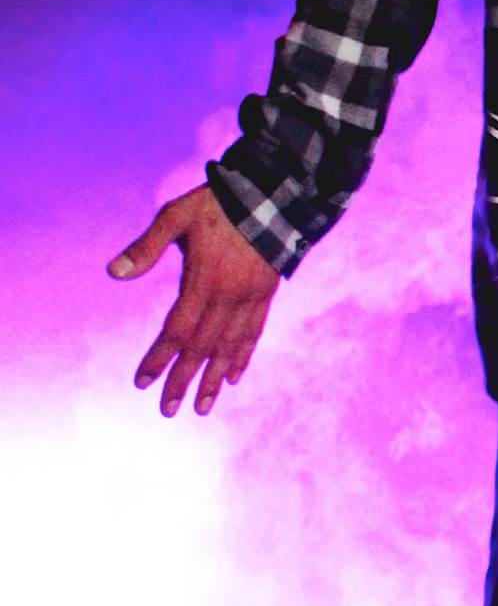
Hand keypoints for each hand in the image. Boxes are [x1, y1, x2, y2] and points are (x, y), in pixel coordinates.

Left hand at [107, 183, 280, 418]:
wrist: (275, 195)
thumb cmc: (220, 204)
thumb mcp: (178, 214)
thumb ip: (148, 244)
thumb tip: (113, 272)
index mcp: (203, 280)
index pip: (177, 329)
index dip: (159, 357)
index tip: (142, 382)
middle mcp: (228, 296)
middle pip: (202, 346)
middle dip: (184, 379)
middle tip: (169, 410)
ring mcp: (250, 297)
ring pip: (230, 345)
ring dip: (214, 378)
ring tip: (203, 407)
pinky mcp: (266, 293)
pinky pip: (255, 331)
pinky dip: (243, 356)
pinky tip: (234, 376)